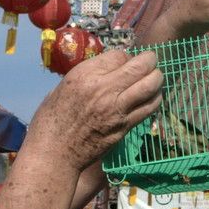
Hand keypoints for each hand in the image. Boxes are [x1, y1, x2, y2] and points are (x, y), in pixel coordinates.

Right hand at [28, 50, 162, 170]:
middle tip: (150, 62)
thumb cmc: (51, 119)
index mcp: (85, 75)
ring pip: (151, 85)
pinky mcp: (125, 126)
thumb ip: (88, 76)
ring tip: (154, 77)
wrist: (54, 153)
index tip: (124, 63)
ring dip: (157, 78)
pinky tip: (152, 97)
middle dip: (149, 60)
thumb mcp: (63, 87)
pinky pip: (150, 107)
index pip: (119, 55)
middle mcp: (104, 89)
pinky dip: (155, 98)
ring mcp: (117, 109)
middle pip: (141, 66)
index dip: (125, 57)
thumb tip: (108, 69)